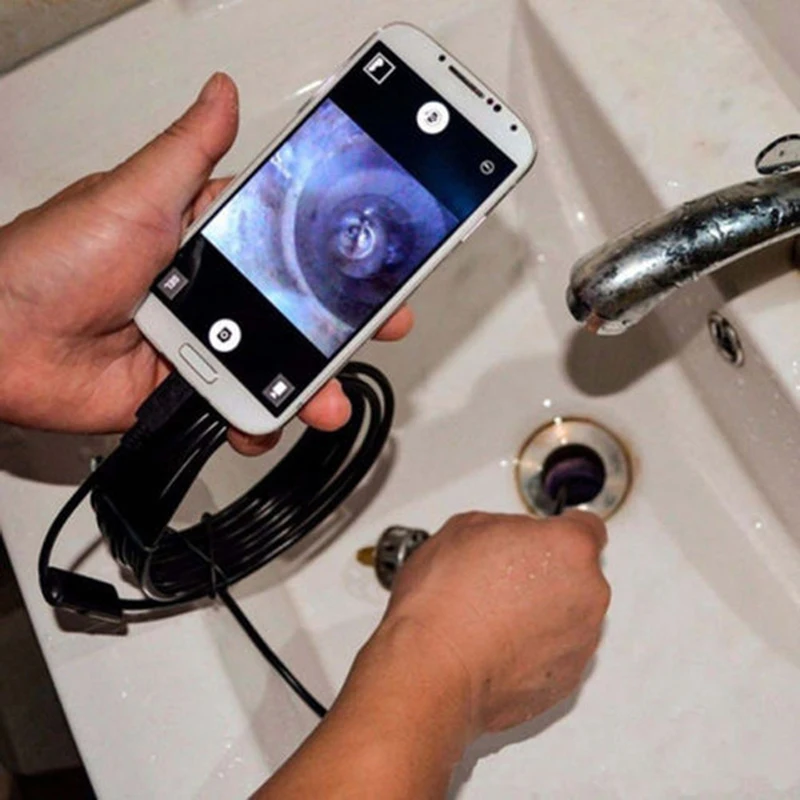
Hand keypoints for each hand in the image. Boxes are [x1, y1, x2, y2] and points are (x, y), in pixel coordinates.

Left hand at [0, 73, 412, 451]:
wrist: (1, 342)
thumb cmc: (52, 259)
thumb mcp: (135, 193)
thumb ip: (190, 152)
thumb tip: (221, 93)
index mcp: (205, 241)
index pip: (287, 245)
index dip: (332, 257)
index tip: (372, 267)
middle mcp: (209, 293)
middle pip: (291, 312)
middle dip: (338, 327)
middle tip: (375, 328)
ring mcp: (201, 345)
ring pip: (272, 366)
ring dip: (307, 386)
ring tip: (325, 398)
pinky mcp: (184, 390)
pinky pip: (235, 408)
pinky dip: (254, 420)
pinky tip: (263, 420)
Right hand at [384, 510, 609, 733]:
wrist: (434, 667)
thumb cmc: (445, 601)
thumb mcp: (465, 528)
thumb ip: (507, 526)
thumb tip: (507, 538)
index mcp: (569, 547)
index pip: (587, 526)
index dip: (560, 530)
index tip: (547, 536)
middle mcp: (588, 593)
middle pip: (579, 574)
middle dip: (548, 574)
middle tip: (503, 578)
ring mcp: (581, 640)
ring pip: (570, 617)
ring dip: (543, 613)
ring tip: (494, 617)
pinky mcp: (567, 679)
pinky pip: (558, 654)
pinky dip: (536, 650)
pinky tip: (497, 646)